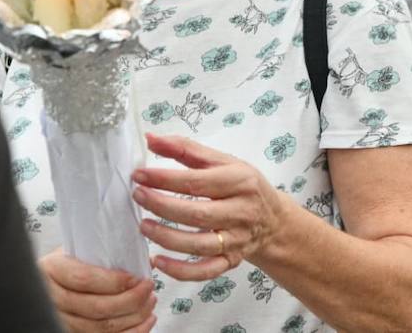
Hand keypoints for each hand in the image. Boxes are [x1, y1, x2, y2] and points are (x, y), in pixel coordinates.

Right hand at [39, 249, 156, 332]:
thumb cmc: (67, 263)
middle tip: (148, 287)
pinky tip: (145, 321)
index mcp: (53, 269)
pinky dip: (131, 332)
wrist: (49, 281)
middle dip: (130, 299)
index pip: (84, 278)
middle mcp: (53, 298)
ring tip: (150, 302)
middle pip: (96, 307)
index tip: (136, 278)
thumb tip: (144, 260)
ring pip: (102, 327)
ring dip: (133, 317)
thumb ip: (104, 252)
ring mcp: (62, 319)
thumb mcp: (78, 250)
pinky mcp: (73, 332)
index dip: (113, 281)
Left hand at [132, 132, 291, 280]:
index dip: (164, 179)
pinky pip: (204, 272)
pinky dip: (179, 271)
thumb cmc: (243, 185)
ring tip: (143, 225)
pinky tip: (157, 260)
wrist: (274, 221)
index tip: (139, 175)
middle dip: (162, 206)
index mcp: (239, 182)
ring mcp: (236, 240)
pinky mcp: (231, 262)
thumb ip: (186, 149)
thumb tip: (151, 139)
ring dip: (166, 237)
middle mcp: (241, 212)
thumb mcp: (223, 161)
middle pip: (197, 215)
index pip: (197, 182)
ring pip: (198, 245)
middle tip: (138, 196)